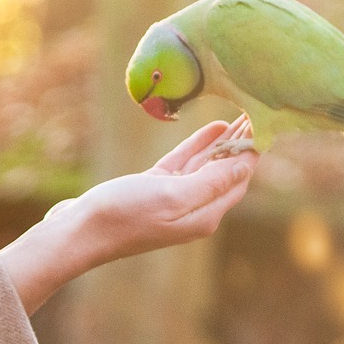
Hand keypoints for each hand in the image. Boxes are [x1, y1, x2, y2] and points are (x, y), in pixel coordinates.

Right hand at [0, 118, 258, 313]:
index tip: (266, 122)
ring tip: (242, 116)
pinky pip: (184, 165)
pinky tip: (212, 130)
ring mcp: (173, 200)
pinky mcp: (153, 190)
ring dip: (224, 142)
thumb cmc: (124, 215)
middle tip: (257, 111)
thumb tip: (248, 165)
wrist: (78, 232)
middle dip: (243, 144)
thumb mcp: (173, 195)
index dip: (253, 151)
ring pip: (207, 166)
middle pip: (227, 172)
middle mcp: (194, 210)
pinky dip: (198, 147)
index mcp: (204, 215)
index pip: (239, 178)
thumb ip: (212, 181)